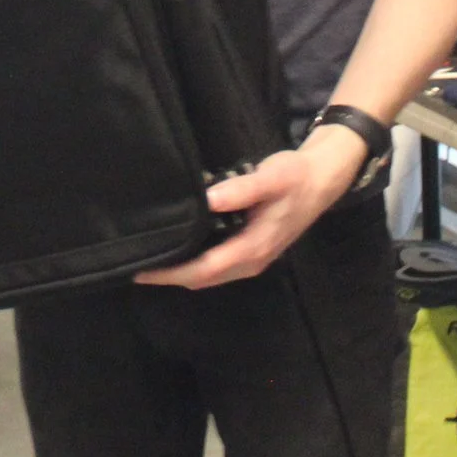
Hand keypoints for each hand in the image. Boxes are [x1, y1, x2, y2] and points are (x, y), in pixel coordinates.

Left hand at [135, 126, 363, 289]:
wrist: (321, 180)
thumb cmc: (294, 178)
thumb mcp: (270, 178)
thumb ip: (241, 189)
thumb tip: (208, 199)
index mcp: (252, 248)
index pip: (203, 269)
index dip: (171, 272)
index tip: (141, 271)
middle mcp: (250, 260)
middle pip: (202, 278)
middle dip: (170, 276)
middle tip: (135, 264)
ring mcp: (252, 258)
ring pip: (209, 275)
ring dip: (182, 271)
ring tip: (152, 257)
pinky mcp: (252, 250)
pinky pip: (217, 266)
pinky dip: (195, 263)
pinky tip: (180, 247)